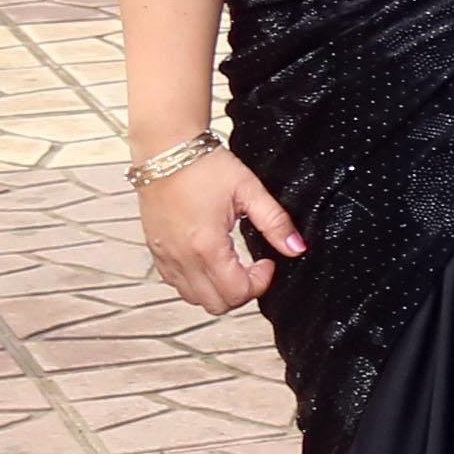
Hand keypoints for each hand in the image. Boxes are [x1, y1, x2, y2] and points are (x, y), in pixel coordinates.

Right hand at [138, 151, 300, 310]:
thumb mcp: (249, 190)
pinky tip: (209, 261)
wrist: (166, 149)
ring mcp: (165, 256)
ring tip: (232, 265)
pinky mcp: (156, 251)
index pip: (236, 292)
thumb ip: (275, 222)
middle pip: (215, 304)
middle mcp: (182, 257)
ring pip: (194, 298)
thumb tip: (297, 247)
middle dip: (241, 292)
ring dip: (218, 290)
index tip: (267, 263)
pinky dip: (195, 283)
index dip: (259, 283)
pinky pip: (176, 284)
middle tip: (253, 269)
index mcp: (206, 245)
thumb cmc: (205, 166)